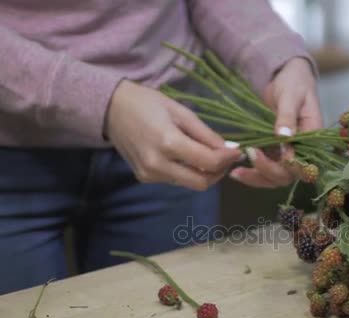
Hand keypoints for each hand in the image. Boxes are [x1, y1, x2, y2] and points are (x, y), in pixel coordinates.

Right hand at [105, 80, 241, 190]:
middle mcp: (158, 164)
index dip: (228, 159)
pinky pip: (174, 179)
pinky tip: (183, 155)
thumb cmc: (148, 103)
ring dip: (202, 172)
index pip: (209, 163)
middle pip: (201, 183)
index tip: (237, 151)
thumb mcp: (181, 112)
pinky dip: (185, 171)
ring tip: (204, 152)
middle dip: (218, 172)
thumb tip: (229, 149)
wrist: (111, 109)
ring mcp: (149, 174)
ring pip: (189, 183)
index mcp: (168, 143)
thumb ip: (206, 134)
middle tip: (224, 157)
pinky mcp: (144, 178)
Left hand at [230, 57, 322, 187]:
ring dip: (257, 177)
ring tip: (235, 173)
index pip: (302, 162)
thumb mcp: (291, 95)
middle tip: (247, 156)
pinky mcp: (275, 152)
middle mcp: (303, 150)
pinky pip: (266, 168)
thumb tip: (284, 137)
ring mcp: (288, 153)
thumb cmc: (294, 82)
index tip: (262, 152)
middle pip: (288, 174)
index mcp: (312, 137)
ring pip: (275, 176)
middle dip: (266, 171)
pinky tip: (236, 171)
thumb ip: (287, 116)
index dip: (284, 164)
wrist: (287, 76)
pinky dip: (252, 172)